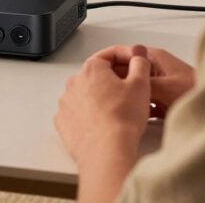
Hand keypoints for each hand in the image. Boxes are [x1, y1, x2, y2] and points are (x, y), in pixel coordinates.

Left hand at [55, 46, 150, 169]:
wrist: (107, 150)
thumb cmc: (122, 118)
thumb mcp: (141, 84)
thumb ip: (140, 63)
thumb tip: (138, 56)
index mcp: (91, 69)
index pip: (109, 55)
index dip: (126, 58)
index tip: (136, 64)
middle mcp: (73, 83)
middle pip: (96, 76)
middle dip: (113, 81)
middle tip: (130, 92)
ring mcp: (66, 103)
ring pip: (86, 95)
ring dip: (99, 99)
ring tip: (118, 112)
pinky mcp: (63, 122)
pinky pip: (77, 113)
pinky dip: (88, 116)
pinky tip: (103, 124)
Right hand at [91, 45, 195, 116]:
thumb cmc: (199, 92)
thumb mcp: (163, 86)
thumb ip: (140, 82)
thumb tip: (120, 81)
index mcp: (156, 58)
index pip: (125, 53)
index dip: (109, 60)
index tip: (96, 69)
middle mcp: (157, 69)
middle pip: (128, 71)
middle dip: (117, 80)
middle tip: (103, 90)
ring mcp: (161, 85)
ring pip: (135, 88)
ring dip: (128, 95)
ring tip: (115, 103)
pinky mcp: (164, 100)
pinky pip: (144, 102)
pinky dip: (138, 107)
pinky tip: (132, 114)